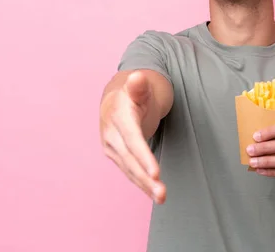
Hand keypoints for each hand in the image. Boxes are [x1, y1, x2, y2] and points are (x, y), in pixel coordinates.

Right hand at [99, 71, 165, 203]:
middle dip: (146, 178)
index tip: (155, 172)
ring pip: (129, 169)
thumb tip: (137, 76)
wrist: (117, 98)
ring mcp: (112, 147)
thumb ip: (139, 85)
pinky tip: (154, 193)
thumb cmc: (135, 92)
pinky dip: (142, 183)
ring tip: (162, 197)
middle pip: (130, 159)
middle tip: (162, 193)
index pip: (132, 140)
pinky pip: (130, 171)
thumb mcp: (139, 86)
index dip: (143, 156)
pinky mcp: (116, 155)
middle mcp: (112, 134)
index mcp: (118, 116)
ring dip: (145, 185)